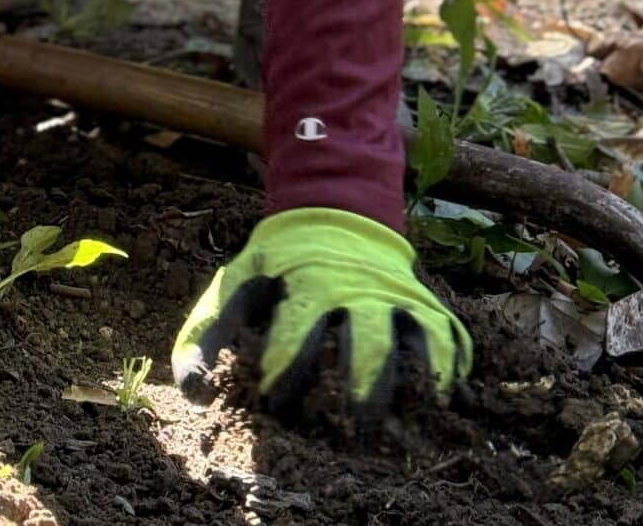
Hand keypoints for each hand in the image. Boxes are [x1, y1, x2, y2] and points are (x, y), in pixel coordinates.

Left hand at [171, 207, 470, 422]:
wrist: (334, 207)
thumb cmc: (281, 261)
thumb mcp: (239, 282)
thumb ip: (209, 332)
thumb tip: (192, 392)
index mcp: (308, 285)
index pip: (298, 338)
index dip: (284, 376)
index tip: (272, 405)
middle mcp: (357, 291)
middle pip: (367, 345)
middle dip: (361, 392)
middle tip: (352, 434)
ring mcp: (396, 295)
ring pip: (415, 341)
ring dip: (412, 384)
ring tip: (406, 426)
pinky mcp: (423, 301)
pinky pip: (450, 335)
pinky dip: (450, 366)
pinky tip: (440, 398)